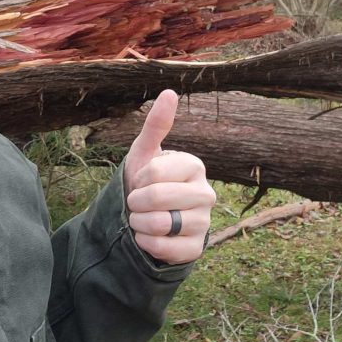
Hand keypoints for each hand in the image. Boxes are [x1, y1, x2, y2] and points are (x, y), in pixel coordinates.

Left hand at [123, 90, 215, 264]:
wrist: (146, 218)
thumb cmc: (146, 181)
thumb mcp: (145, 153)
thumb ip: (156, 125)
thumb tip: (170, 92)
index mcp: (194, 166)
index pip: (155, 172)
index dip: (137, 180)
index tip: (139, 182)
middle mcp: (206, 193)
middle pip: (157, 198)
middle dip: (135, 202)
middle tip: (136, 203)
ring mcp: (204, 222)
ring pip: (162, 225)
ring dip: (139, 224)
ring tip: (141, 220)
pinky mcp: (197, 248)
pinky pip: (167, 249)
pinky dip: (148, 244)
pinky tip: (148, 237)